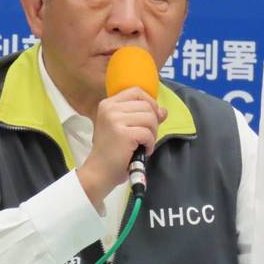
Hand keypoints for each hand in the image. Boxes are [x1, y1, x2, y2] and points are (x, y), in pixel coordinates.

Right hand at [76, 87, 166, 209]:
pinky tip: (143, 151)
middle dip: (153, 122)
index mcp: (108, 104)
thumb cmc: (112, 151)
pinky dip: (150, 144)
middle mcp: (110, 108)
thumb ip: (143, 116)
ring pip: (150, 118)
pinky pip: (148, 133)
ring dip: (152, 134)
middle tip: (147, 137)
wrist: (100, 172)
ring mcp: (115, 120)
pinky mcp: (123, 133)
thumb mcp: (125, 127)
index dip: (150, 102)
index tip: (152, 117)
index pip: (137, 92)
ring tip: (144, 144)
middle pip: (146, 106)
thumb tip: (164, 110)